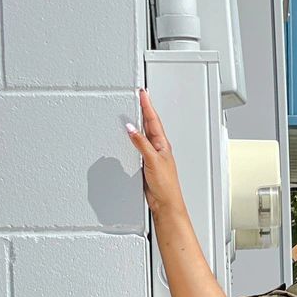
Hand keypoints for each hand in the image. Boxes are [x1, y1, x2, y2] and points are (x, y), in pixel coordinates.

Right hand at [125, 88, 185, 216]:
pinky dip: (135, 137)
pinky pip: (139, 145)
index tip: (143, 93)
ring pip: (145, 134)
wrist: (165, 203)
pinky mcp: (146, 163)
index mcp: (162, 145)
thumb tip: (131, 128)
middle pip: (150, 124)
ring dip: (140, 121)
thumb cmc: (165, 186)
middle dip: (145, 109)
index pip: (153, 120)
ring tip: (136, 109)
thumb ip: (141, 144)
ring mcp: (152, 155)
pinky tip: (131, 135)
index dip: (148, 106)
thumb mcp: (152, 161)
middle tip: (140, 95)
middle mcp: (158, 148)